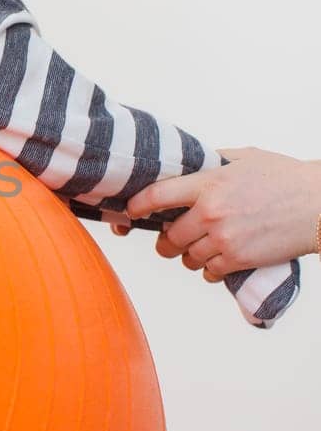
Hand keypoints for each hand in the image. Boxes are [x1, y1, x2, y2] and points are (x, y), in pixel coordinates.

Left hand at [118, 146, 320, 280]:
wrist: (318, 203)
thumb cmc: (285, 177)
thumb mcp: (244, 158)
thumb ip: (212, 163)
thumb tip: (189, 164)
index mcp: (207, 183)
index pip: (156, 196)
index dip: (136, 206)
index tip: (130, 211)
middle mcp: (210, 213)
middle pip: (167, 236)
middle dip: (165, 239)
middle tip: (170, 238)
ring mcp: (223, 238)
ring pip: (186, 257)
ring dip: (189, 255)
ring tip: (200, 247)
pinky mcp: (238, 259)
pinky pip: (208, 272)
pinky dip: (209, 269)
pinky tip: (218, 259)